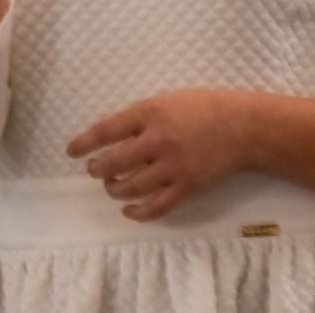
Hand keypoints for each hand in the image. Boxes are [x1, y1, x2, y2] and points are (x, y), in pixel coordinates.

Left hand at [66, 89, 251, 221]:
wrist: (243, 127)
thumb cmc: (202, 108)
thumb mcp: (166, 101)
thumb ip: (139, 117)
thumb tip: (110, 136)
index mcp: (150, 113)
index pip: (106, 130)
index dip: (84, 143)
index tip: (71, 151)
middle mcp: (159, 141)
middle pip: (114, 163)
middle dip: (97, 170)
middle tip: (94, 169)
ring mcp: (174, 167)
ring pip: (131, 188)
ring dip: (114, 190)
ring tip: (111, 186)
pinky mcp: (188, 187)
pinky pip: (157, 207)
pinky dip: (138, 212)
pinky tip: (129, 210)